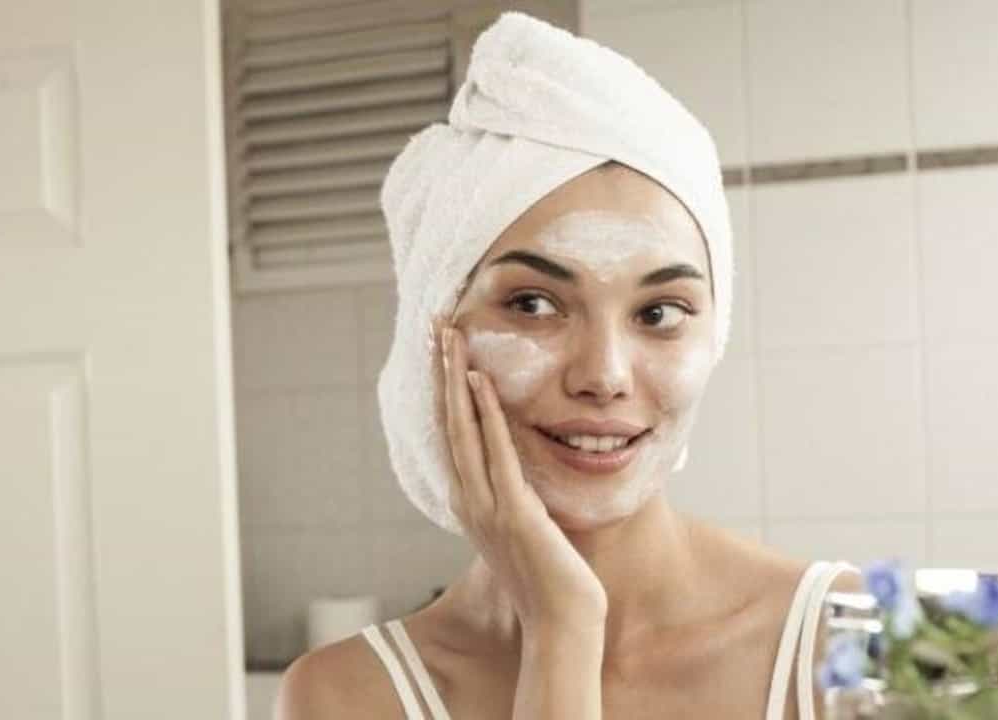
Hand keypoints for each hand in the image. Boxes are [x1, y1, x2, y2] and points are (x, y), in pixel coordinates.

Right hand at [438, 323, 606, 634]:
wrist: (561, 625)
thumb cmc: (551, 582)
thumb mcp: (526, 533)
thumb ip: (515, 503)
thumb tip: (519, 481)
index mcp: (471, 503)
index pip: (452, 434)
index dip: (445, 390)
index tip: (443, 353)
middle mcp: (469, 500)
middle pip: (448, 422)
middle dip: (441, 372)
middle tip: (436, 327)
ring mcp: (487, 506)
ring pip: (462, 430)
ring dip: (455, 380)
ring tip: (450, 339)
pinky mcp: (513, 512)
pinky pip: (497, 453)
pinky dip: (485, 416)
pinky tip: (481, 382)